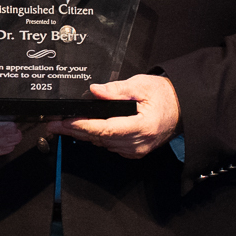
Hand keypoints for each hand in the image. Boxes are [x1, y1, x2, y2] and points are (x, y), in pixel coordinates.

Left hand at [47, 74, 179, 158]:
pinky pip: (110, 146)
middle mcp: (138, 143)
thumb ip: (116, 89)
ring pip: (102, 144)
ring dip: (83, 135)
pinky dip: (97, 138)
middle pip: (100, 139)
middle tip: (53, 124)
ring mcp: (136, 150)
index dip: (82, 126)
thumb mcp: (141, 84)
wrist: (182, 108)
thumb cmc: (165, 96)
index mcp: (142, 126)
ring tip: (64, 125)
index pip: (105, 130)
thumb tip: (95, 91)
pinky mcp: (134, 151)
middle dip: (74, 131)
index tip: (64, 122)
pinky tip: (84, 130)